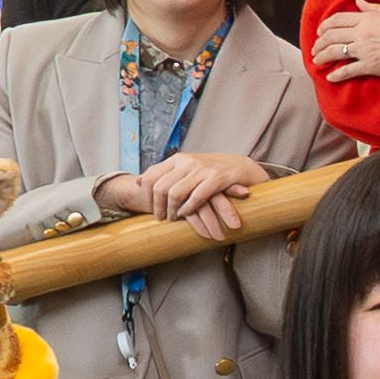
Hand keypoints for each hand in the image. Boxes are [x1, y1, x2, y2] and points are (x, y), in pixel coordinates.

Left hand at [126, 149, 263, 233]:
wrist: (243, 167)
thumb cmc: (213, 172)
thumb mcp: (186, 168)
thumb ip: (164, 173)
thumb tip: (136, 181)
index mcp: (177, 159)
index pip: (150, 176)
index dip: (146, 196)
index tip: (149, 209)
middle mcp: (187, 161)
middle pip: (160, 187)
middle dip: (158, 207)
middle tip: (161, 219)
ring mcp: (202, 169)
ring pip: (175, 193)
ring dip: (172, 210)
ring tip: (174, 219)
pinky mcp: (218, 178)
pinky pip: (196, 197)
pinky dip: (189, 209)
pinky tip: (188, 214)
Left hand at [312, 0, 379, 79]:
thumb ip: (374, 8)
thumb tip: (358, 2)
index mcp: (368, 19)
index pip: (338, 20)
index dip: (325, 25)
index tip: (320, 31)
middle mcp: (362, 34)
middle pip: (332, 36)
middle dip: (320, 43)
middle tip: (316, 48)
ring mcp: (365, 50)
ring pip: (336, 52)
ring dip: (323, 56)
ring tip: (317, 60)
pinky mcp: (370, 66)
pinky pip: (348, 71)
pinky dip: (337, 75)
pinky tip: (329, 77)